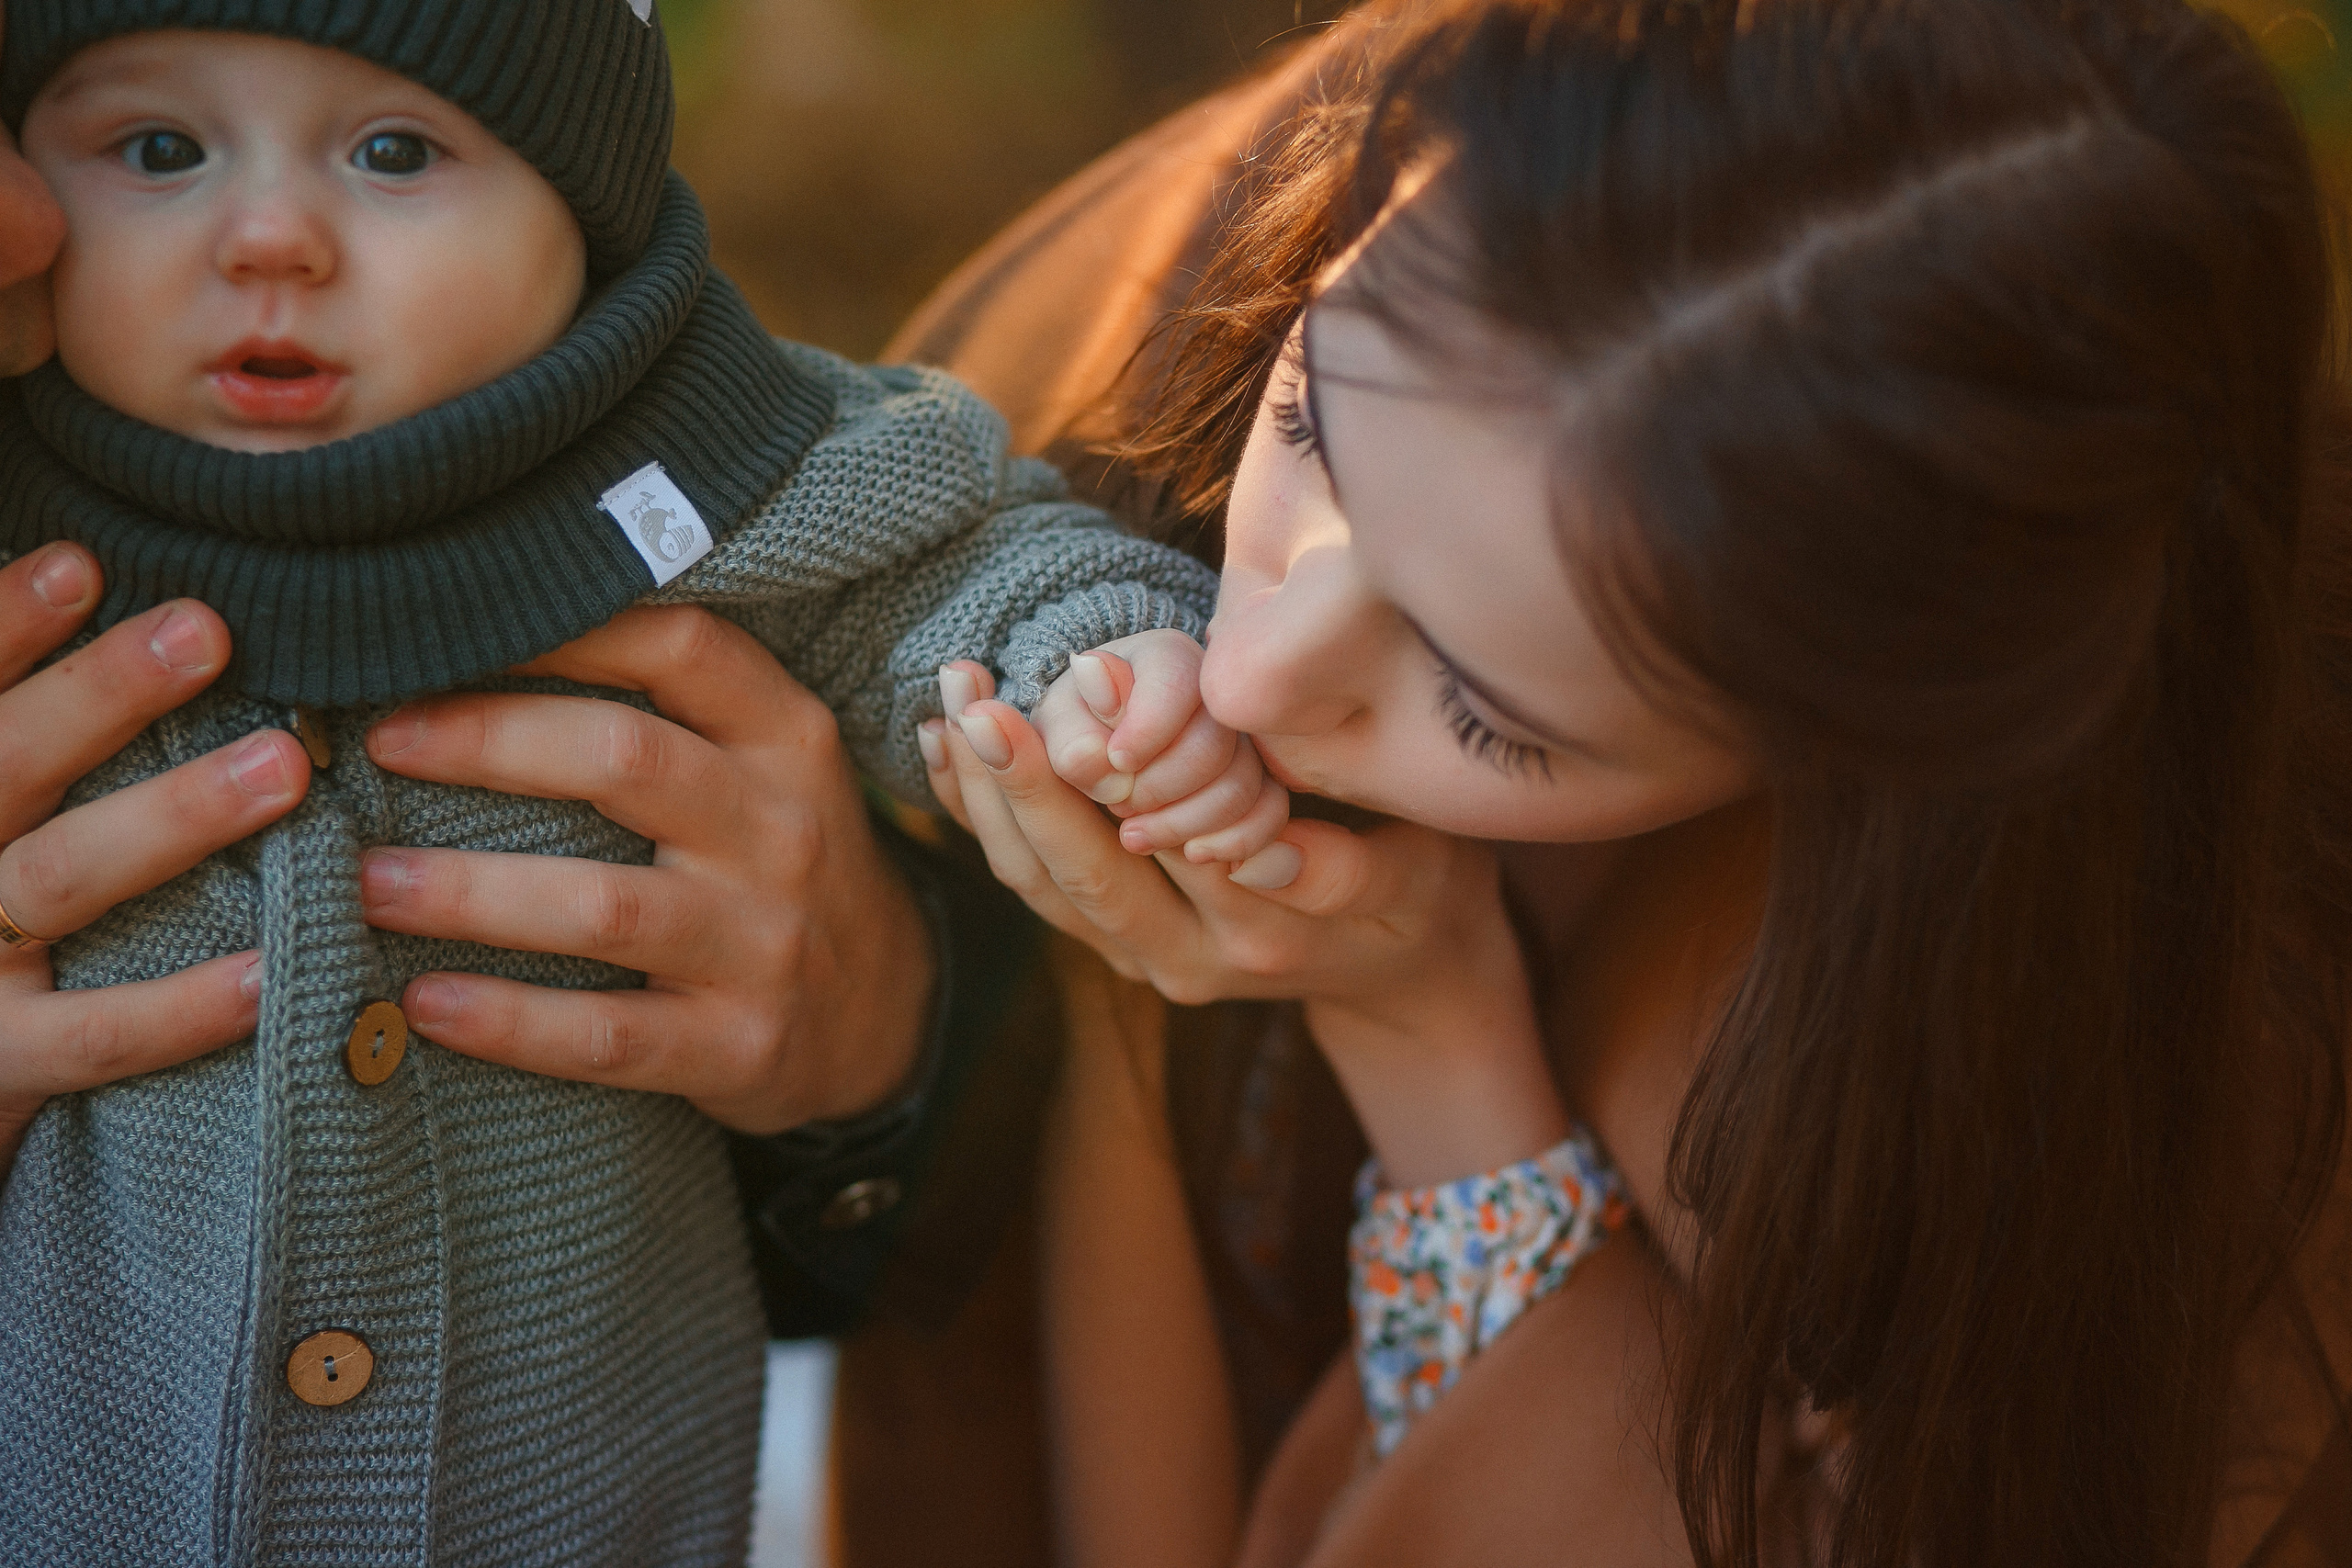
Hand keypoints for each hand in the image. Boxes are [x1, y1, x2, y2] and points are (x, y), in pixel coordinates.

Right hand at [0, 545, 312, 1174]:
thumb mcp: (6, 808)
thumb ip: (47, 740)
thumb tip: (106, 592)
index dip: (2, 622)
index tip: (84, 562)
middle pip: (3, 763)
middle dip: (101, 695)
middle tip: (207, 631)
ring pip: (59, 878)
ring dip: (172, 818)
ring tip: (284, 766)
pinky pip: (95, 1035)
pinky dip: (182, 1005)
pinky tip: (271, 970)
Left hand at [357, 606, 934, 1135]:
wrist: (886, 1014)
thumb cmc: (779, 863)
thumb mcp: (769, 766)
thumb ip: (670, 706)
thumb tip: (482, 641)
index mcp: (787, 740)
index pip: (681, 647)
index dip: (564, 628)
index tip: (453, 629)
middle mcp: (783, 831)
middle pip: (624, 759)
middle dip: (486, 742)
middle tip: (378, 744)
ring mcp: (765, 943)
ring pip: (602, 906)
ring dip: (469, 892)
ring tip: (367, 884)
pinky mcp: (738, 1045)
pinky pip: (606, 1034)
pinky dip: (507, 1021)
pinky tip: (425, 1004)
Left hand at [928, 661, 1564, 1184]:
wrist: (1405, 977)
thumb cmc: (1426, 892)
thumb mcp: (1418, 874)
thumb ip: (1345, 868)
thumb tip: (1265, 850)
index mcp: (1261, 934)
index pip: (1171, 845)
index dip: (1120, 765)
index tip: (1083, 682)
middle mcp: (1187, 961)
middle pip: (1080, 875)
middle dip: (1019, 782)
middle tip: (974, 697)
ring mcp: (1143, 961)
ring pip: (1039, 885)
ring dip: (983, 795)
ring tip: (950, 700)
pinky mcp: (1118, 947)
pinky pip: (1033, 885)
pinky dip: (981, 818)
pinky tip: (941, 747)